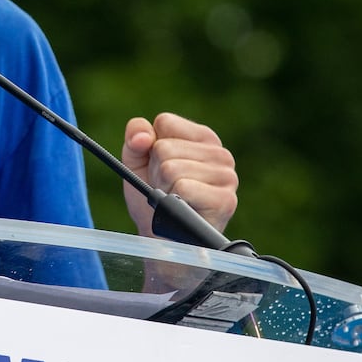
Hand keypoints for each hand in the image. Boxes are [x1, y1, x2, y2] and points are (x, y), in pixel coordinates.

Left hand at [120, 113, 238, 238]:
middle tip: (167, 189)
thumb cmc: (153, 197)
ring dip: (164, 189)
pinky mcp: (225, 199)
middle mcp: (220, 154)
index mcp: (203, 138)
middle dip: (156, 172)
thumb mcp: (137, 163)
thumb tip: (141, 136)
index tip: (159, 165)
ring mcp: (227, 176)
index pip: (164, 122)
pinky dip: (174, 202)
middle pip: (164, 147)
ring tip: (175, 200)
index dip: (152, 147)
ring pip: (171, 168)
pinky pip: (183, 188)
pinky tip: (184, 209)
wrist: (162, 238)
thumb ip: (134, 139)